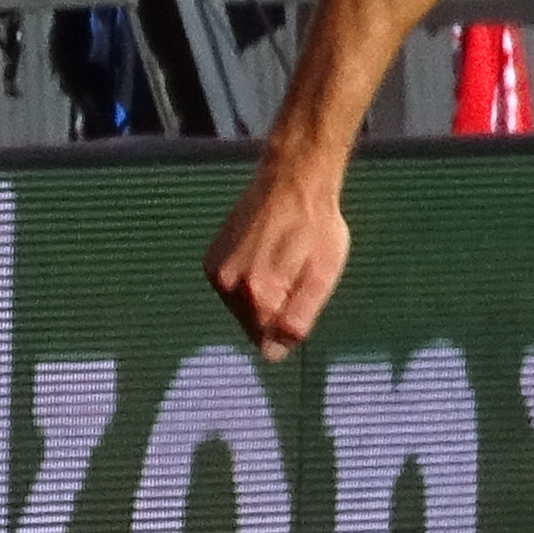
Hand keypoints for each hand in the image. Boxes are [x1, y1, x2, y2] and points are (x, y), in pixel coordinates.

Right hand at [202, 153, 350, 353]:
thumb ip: (298, 319)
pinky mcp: (210, 260)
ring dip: (261, 293)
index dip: (290, 327)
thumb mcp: (323, 276)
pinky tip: (264, 253)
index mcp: (256, 294)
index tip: (300, 296)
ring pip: (240, 308)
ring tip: (280, 259)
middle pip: (253, 327)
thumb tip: (275, 353)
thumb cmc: (315, 225)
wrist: (292, 180)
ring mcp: (215, 272)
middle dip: (274, 310)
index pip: (268, 344)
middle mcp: (227, 286)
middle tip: (294, 273)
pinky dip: (246, 279)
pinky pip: (230, 289)